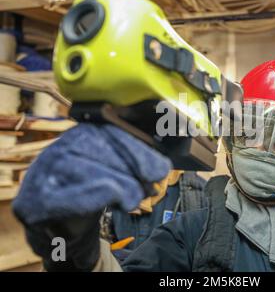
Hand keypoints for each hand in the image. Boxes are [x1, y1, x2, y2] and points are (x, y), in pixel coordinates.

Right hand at [13, 123, 171, 270]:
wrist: (57, 221)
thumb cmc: (92, 189)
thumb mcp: (116, 171)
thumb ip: (135, 164)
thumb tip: (160, 167)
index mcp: (84, 132)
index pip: (112, 133)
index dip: (139, 152)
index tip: (160, 170)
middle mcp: (63, 145)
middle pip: (102, 150)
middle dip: (132, 171)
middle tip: (148, 189)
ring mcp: (46, 170)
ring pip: (88, 170)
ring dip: (120, 186)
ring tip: (133, 200)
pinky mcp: (35, 199)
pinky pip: (67, 196)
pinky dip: (95, 196)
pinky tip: (115, 197)